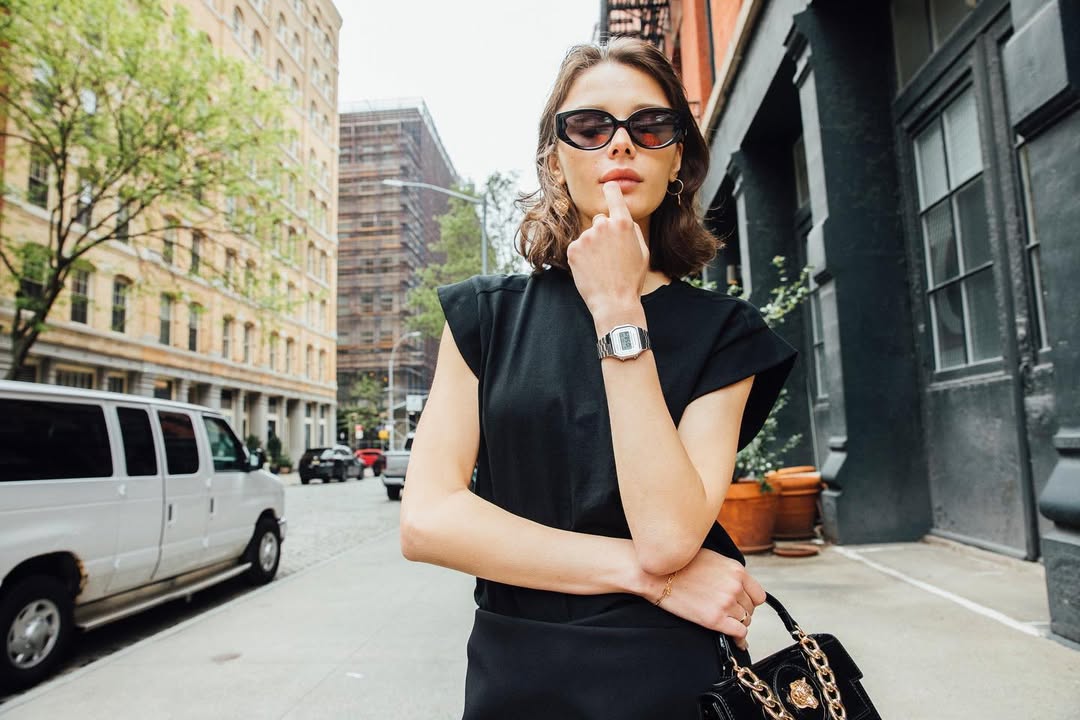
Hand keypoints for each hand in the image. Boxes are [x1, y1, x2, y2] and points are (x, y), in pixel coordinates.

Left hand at [565, 181, 649, 322]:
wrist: (614, 302)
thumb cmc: (631, 279)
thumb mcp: (642, 252)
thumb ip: (632, 230)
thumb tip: (623, 219)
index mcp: (623, 223)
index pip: (613, 194)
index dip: (611, 190)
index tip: (609, 186)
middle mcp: (603, 225)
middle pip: (601, 220)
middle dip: (604, 233)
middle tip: (611, 255)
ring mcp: (586, 237)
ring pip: (588, 236)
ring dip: (592, 247)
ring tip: (601, 267)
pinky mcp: (572, 249)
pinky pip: (577, 248)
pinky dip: (582, 257)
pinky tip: (591, 270)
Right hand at [645, 548, 765, 648]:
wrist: (657, 574)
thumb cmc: (679, 564)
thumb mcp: (712, 558)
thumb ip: (729, 571)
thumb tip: (736, 583)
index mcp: (736, 570)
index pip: (758, 594)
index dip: (750, 600)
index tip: (743, 604)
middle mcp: (735, 587)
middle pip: (751, 608)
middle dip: (741, 611)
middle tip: (728, 612)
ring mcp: (726, 603)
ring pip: (745, 621)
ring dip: (737, 622)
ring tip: (726, 622)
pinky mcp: (714, 619)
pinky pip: (738, 633)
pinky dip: (739, 639)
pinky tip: (738, 642)